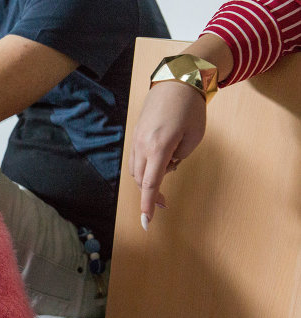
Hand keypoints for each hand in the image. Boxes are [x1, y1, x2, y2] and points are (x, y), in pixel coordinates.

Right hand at [129, 81, 206, 226]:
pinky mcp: (135, 135)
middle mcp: (143, 145)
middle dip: (150, 194)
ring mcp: (136, 140)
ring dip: (148, 179)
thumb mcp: (194, 137)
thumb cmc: (190, 109)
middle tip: (165, 203)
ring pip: (136, 171)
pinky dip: (145, 167)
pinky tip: (159, 162)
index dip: (148, 204)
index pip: (150, 183)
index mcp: (159, 147)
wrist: (176, 82)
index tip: (146, 222)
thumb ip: (180, 157)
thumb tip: (167, 165)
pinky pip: (135, 159)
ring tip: (168, 170)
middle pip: (141, 180)